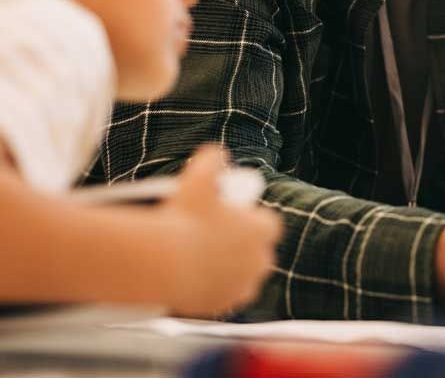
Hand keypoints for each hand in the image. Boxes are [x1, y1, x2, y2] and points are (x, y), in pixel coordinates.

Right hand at [159, 145, 281, 317]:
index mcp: (262, 230)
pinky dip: (215, 293)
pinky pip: (224, 299)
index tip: (235, 221)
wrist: (161, 261)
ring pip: (244, 279)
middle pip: (259, 254)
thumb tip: (216, 154)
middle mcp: (259, 260)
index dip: (252, 223)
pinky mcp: (222, 306)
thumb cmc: (182, 217)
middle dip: (244, 249)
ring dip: (232, 273)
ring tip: (210, 265)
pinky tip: (202, 285)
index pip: (268, 225)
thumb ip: (212, 160)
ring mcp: (241, 285)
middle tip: (219, 243)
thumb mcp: (198, 176)